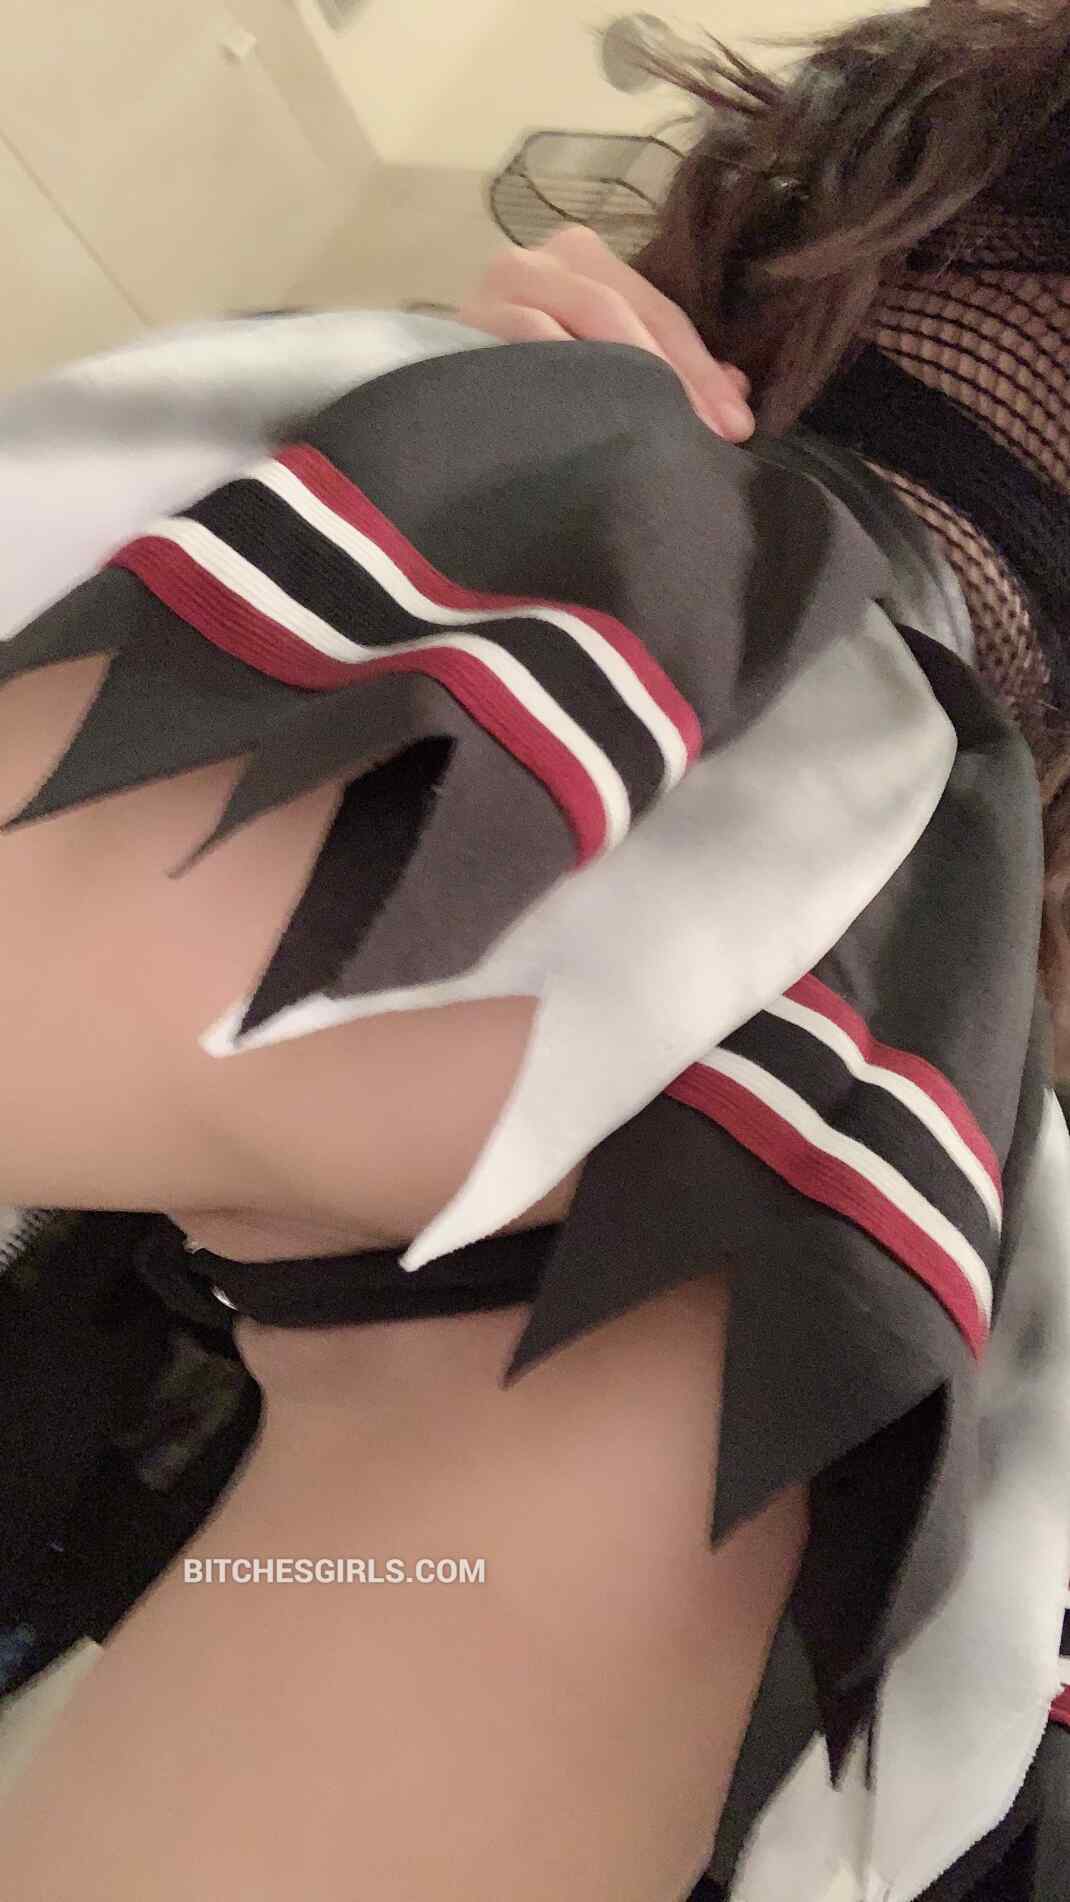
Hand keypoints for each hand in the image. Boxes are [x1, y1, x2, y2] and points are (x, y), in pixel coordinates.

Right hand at [458, 225, 753, 441]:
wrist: (434, 397)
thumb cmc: (530, 380)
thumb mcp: (606, 363)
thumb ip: (669, 372)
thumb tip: (738, 397)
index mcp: (584, 257)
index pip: (660, 311)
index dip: (702, 371)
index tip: (736, 427)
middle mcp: (543, 257)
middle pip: (626, 310)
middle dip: (675, 376)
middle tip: (708, 436)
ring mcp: (502, 283)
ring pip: (586, 317)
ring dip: (629, 375)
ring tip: (660, 427)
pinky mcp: (469, 320)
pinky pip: (529, 337)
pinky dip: (566, 372)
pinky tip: (592, 415)